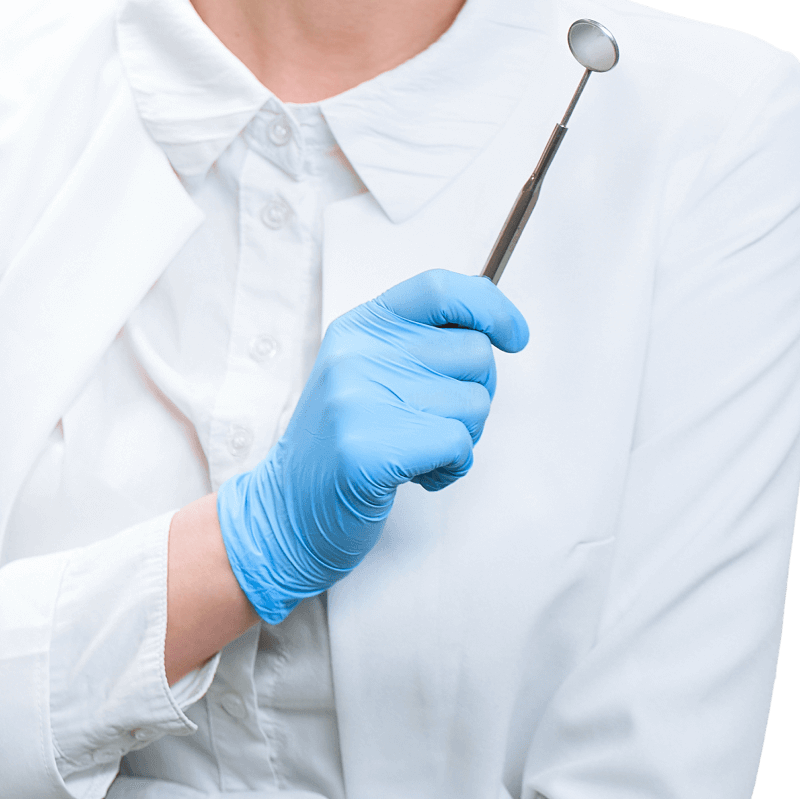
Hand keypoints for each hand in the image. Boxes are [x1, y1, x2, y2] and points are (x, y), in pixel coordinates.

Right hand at [216, 269, 528, 623]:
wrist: (286, 510)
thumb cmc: (341, 445)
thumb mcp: (366, 373)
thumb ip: (416, 345)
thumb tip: (490, 329)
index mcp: (360, 328)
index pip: (440, 288)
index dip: (491, 307)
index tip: (513, 336)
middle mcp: (357, 354)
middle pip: (473, 352)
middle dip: (475, 393)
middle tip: (436, 420)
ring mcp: (359, 399)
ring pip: (474, 402)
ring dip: (461, 437)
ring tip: (417, 451)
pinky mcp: (368, 449)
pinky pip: (458, 444)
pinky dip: (452, 467)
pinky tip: (418, 475)